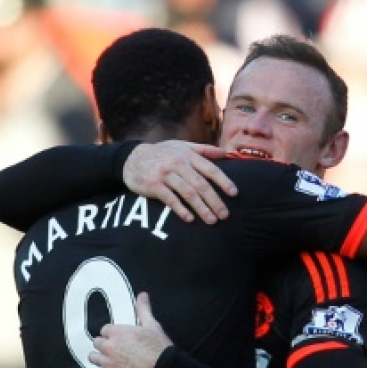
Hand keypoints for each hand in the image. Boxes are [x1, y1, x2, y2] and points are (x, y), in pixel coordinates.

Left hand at [89, 293, 171, 367]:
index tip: (116, 337)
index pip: (104, 330)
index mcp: (118, 333)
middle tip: (111, 349)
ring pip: (93, 359)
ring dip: (98, 359)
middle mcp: (110, 348)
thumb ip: (143, 310)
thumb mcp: (152, 325)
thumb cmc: (159, 349)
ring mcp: (110, 364)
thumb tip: (142, 296)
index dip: (110, 334)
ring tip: (105, 361)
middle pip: (96, 343)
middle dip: (103, 345)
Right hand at [123, 141, 237, 224]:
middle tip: (225, 215)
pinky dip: (181, 210)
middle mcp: (178, 163)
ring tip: (212, 221)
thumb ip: (204, 150)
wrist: (132, 158)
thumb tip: (225, 153)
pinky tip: (190, 219)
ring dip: (201, 209)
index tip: (234, 194)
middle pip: (201, 185)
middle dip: (215, 201)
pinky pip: (170, 199)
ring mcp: (166, 174)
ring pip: (188, 193)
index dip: (223, 181)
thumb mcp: (182, 146)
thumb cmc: (162, 154)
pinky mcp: (154, 185)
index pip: (210, 169)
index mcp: (188, 155)